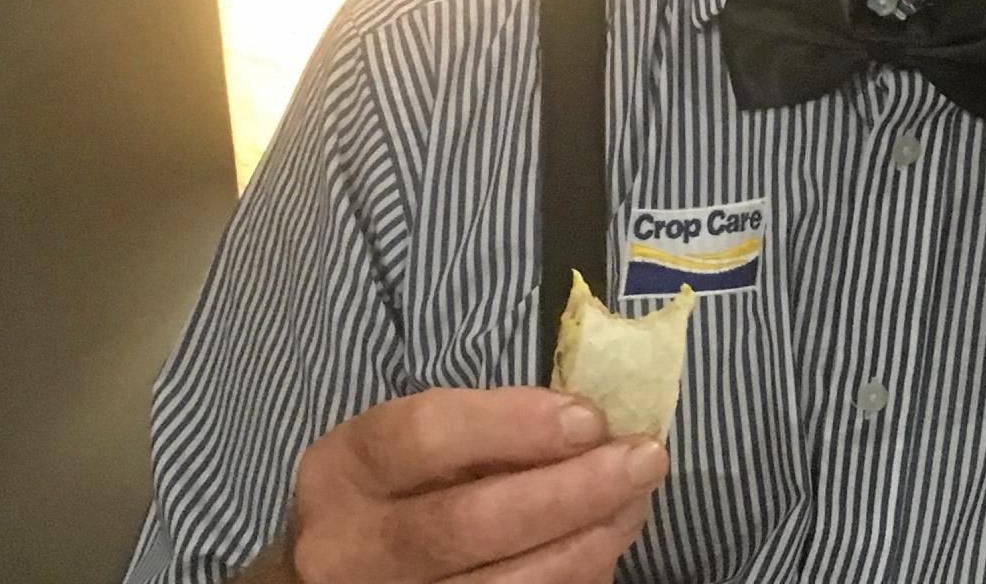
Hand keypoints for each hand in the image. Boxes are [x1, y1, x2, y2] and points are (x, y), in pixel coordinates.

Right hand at [269, 386, 666, 583]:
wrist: (341, 572)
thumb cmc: (397, 491)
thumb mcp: (413, 449)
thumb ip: (486, 432)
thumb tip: (593, 424)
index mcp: (347, 469)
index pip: (424, 435)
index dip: (513, 424)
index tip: (590, 418)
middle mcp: (350, 546)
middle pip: (466, 523)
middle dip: (569, 491)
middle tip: (644, 461)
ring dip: (586, 544)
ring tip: (634, 505)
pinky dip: (573, 580)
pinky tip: (603, 548)